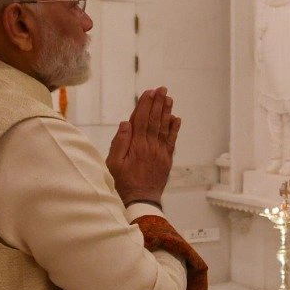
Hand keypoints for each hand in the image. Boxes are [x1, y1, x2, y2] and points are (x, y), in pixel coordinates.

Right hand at [108, 87, 180, 205]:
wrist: (141, 200)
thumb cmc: (122, 182)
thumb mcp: (113, 163)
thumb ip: (119, 142)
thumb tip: (126, 123)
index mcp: (136, 145)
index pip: (141, 119)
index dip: (145, 104)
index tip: (149, 92)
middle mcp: (151, 146)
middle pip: (155, 120)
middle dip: (158, 103)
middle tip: (162, 89)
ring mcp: (161, 152)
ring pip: (164, 128)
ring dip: (167, 112)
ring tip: (169, 98)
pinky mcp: (167, 159)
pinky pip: (172, 141)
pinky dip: (174, 129)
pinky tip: (176, 119)